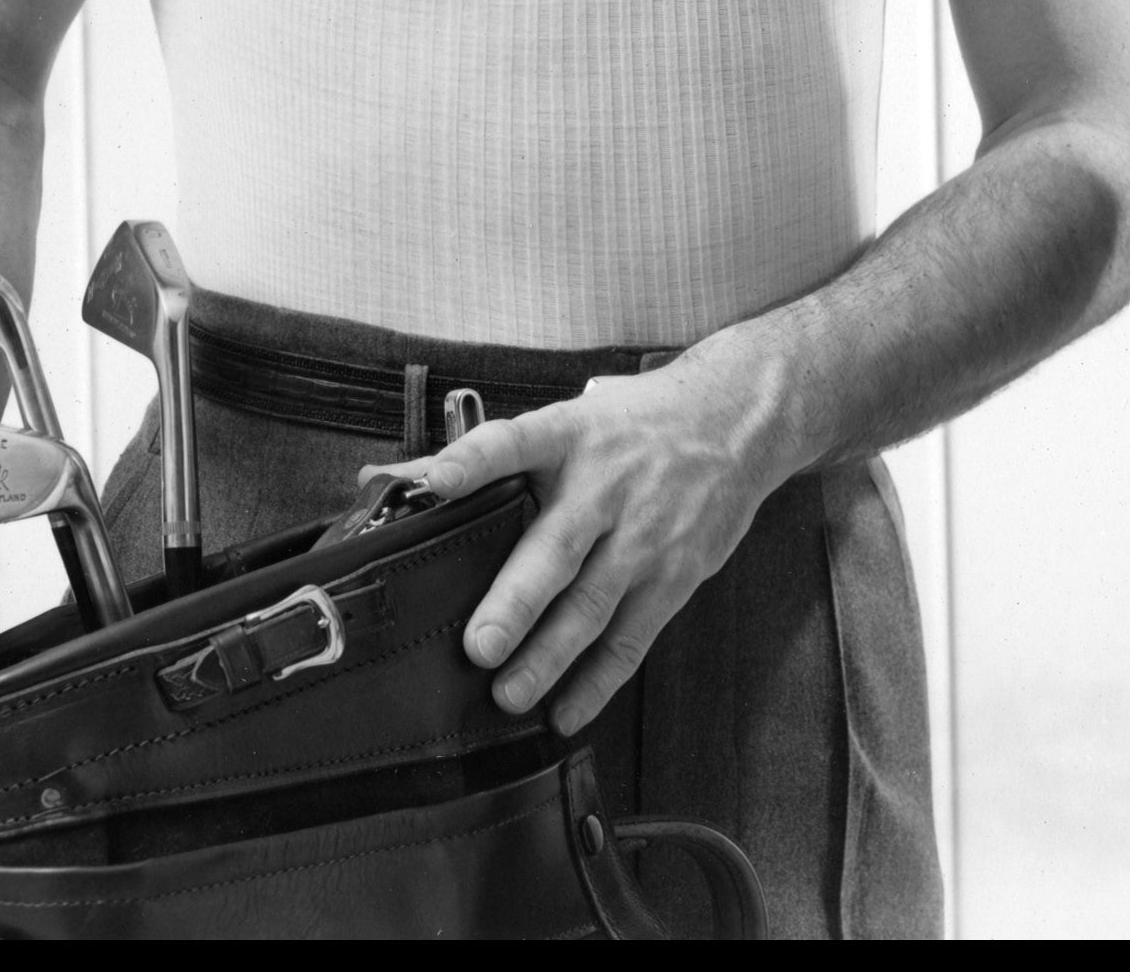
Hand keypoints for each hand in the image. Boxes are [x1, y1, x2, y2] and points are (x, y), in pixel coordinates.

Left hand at [366, 350, 788, 736]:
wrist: (736, 419)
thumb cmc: (636, 426)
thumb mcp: (571, 421)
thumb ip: (486, 456)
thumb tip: (393, 481)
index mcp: (569, 436)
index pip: (513, 443)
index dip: (472, 462)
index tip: (434, 485)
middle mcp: (606, 485)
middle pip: (557, 546)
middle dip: (516, 601)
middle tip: (478, 646)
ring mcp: (645, 533)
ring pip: (593, 605)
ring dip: (550, 656)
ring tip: (509, 695)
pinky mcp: (675, 573)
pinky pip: (632, 637)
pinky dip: (599, 680)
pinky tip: (567, 711)